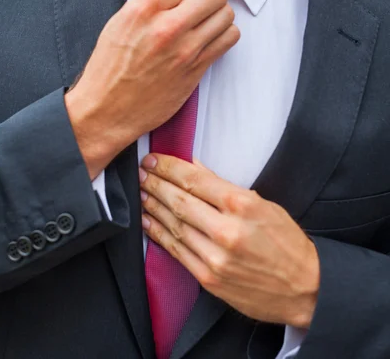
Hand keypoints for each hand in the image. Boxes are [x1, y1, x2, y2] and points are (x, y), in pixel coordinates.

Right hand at [65, 0, 239, 179]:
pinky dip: (224, 35)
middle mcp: (167, 27)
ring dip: (221, 14)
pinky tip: (210, 37)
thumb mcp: (121, 20)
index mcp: (144, 9)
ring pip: (226, 16)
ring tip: (207, 19)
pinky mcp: (196, 70)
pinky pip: (228, 40)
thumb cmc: (110, 66)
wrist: (107, 110)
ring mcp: (185, 50)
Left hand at [139, 153, 319, 328]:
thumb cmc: (286, 241)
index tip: (154, 160)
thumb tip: (195, 167)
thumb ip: (225, 186)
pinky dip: (159, 235)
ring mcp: (216, 257)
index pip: (196, 180)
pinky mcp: (209, 278)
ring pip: (174, 225)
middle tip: (141, 173)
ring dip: (153, 207)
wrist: (305, 287)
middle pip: (180, 201)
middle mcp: (227, 230)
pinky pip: (177, 251)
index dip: (170, 167)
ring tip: (142, 193)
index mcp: (243, 205)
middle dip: (156, 184)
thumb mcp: (263, 204)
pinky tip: (148, 222)